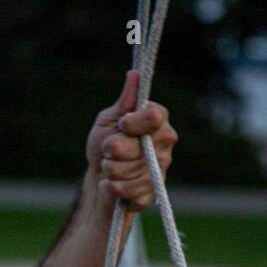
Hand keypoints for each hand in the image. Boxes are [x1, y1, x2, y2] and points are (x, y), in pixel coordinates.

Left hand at [85, 68, 177, 213]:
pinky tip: (111, 185)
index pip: (152, 117)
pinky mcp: (153, 192)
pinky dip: (114, 189)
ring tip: (108, 168)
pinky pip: (132, 192)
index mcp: (158, 120)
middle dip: (112, 152)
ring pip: (130, 172)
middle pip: (135, 149)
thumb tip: (134, 74)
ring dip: (110, 171)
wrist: (100, 177)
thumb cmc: (105, 143)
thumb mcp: (109, 120)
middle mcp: (165, 143)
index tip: (121, 125)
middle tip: (109, 151)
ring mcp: (162, 169)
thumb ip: (124, 102)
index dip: (132, 123)